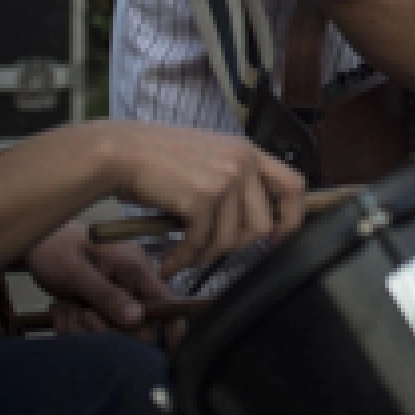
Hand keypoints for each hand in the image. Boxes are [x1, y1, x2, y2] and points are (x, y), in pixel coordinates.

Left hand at [25, 223, 175, 337]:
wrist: (35, 244)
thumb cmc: (54, 249)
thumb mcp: (76, 271)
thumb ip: (106, 294)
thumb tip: (137, 319)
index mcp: (135, 267)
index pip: (167, 300)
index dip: (173, 325)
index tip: (170, 350)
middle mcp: (131, 284)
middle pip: (137, 326)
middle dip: (106, 328)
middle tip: (80, 313)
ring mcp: (116, 298)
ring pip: (112, 333)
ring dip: (84, 328)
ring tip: (66, 307)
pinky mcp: (101, 308)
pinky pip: (94, 333)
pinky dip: (76, 329)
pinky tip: (63, 311)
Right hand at [103, 122, 305, 274]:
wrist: (121, 152)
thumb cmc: (157, 159)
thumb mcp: (209, 159)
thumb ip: (234, 182)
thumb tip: (252, 226)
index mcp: (248, 151)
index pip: (294, 185)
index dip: (292, 217)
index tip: (277, 238)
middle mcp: (242, 163)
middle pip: (262, 225)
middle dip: (236, 247)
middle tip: (211, 251)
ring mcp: (224, 179)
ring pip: (231, 240)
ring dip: (205, 257)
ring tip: (185, 258)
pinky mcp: (201, 198)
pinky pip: (201, 243)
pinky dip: (184, 259)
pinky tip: (170, 262)